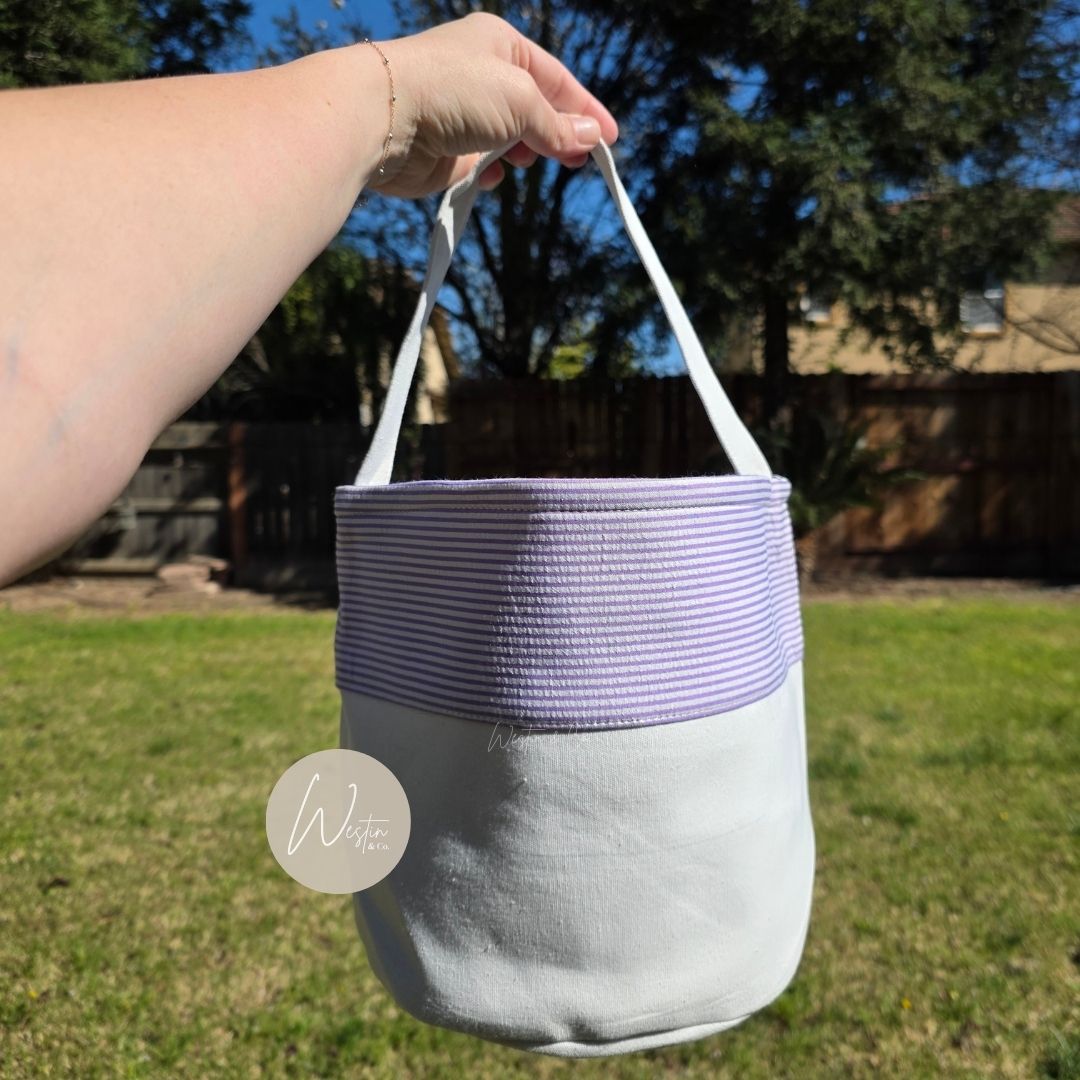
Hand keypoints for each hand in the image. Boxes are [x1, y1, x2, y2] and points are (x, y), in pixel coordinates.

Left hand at [359, 12, 618, 198]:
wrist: (384, 118)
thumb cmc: (452, 91)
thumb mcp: (521, 102)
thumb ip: (557, 126)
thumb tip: (590, 140)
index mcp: (501, 45)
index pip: (556, 79)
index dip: (585, 110)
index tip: (610, 140)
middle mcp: (480, 76)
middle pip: (534, 110)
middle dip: (557, 134)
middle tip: (576, 161)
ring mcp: (461, 114)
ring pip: (509, 138)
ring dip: (524, 152)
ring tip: (529, 161)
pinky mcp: (444, 150)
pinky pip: (481, 164)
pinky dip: (493, 170)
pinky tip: (495, 174)